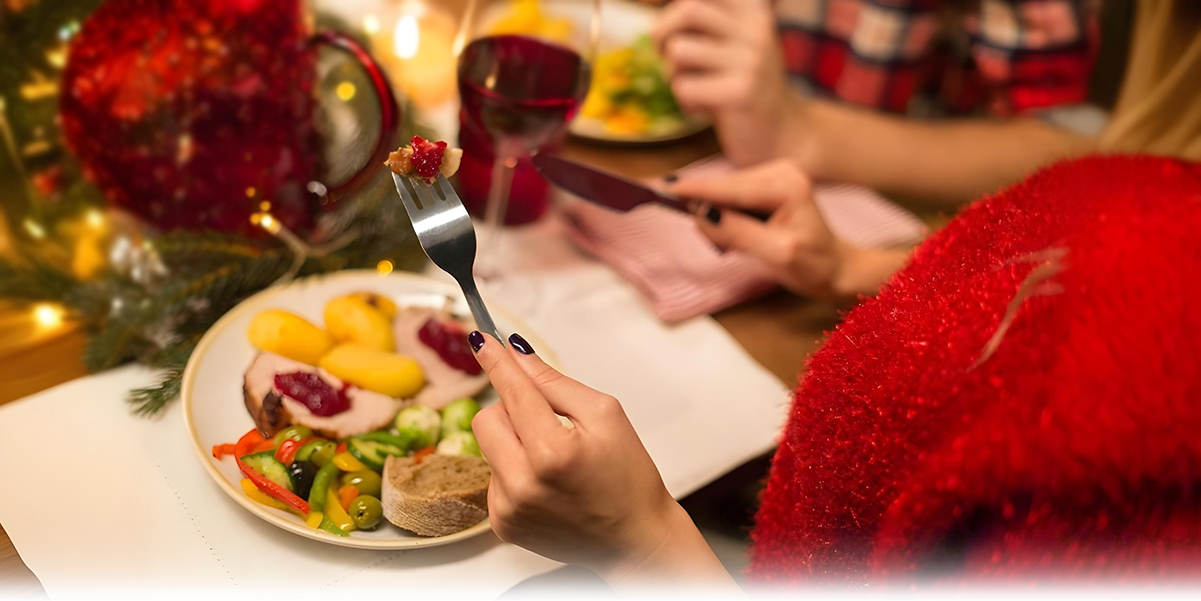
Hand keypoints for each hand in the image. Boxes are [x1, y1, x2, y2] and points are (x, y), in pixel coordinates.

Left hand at [470, 332, 733, 586]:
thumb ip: (555, 383)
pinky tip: (545, 484)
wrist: (634, 539)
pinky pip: (493, 477)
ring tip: (552, 460)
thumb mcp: (604, 415)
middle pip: (486, 418)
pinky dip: (513, 471)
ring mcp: (508, 508)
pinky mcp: (503, 524)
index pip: (514, 392)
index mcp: (552, 452)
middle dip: (511, 409)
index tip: (480, 338)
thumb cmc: (628, 476)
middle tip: (546, 419)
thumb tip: (517, 354)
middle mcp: (523, 484)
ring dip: (513, 441)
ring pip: (488, 447)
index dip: (496, 362)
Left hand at [652, 0, 801, 166]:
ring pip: (678, 50)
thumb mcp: (732, 46)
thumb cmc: (744, 88)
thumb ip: (703, 24)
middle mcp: (755, 29)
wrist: (784, 135)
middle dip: (662, 34)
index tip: (649, 9)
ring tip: (694, 89)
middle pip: (688, 9)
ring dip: (672, 75)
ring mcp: (751, 60)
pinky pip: (683, 87)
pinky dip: (685, 103)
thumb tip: (650, 5)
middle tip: (663, 57)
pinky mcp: (741, 92)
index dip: (668, 5)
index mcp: (752, 12)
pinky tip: (705, 111)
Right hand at [671, 160, 852, 297]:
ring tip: (743, 245)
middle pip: (721, 189)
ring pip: (723, 194)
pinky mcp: (765, 183)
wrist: (836, 268)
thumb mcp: (776, 255)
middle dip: (709, 216)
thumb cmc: (813, 266)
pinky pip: (730, 198)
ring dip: (720, 221)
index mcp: (784, 184)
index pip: (726, 188)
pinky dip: (727, 219)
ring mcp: (772, 173)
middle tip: (722, 246)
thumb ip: (737, 233)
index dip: (690, 190)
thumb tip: (701, 216)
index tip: (656, 188)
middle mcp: (778, 169)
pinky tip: (746, 235)